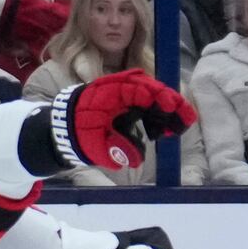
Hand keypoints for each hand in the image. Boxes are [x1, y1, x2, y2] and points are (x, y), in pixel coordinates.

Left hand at [51, 69, 195, 170]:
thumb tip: (135, 159)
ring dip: (163, 114)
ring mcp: (123, 94)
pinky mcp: (125, 103)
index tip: (173, 111)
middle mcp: (120, 88)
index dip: (160, 99)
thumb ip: (115, 151)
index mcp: (111, 93)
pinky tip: (158, 133)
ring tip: (171, 133)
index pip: (142, 89)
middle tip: (185, 123)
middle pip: (152, 91)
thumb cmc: (77, 134)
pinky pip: (145, 106)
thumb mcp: (94, 146)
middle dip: (170, 106)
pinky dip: (154, 117)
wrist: (62, 129)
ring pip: (151, 99)